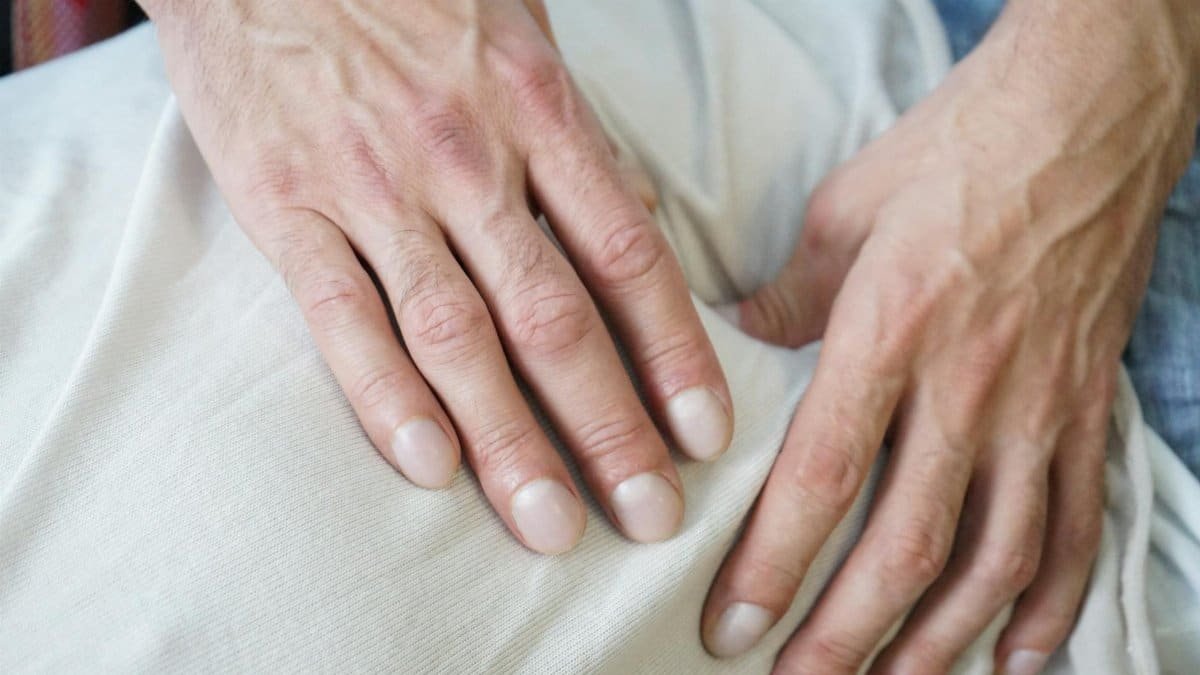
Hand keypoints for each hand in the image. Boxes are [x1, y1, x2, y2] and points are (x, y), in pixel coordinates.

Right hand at [143, 0, 731, 553]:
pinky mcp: (285, 204)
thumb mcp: (521, 42)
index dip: (674, 353)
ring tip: (554, 527)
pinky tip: (428, 465)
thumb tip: (637, 239)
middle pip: (555, 316)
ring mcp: (373, 185)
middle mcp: (465, 156)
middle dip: (610, 427)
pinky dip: (385, 395)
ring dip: (510, 441)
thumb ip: (574, 144)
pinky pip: (340, 315)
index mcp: (537, 109)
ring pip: (456, 334)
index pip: (629, 253)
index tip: (707, 434)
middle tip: (653, 516)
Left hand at [702, 1, 1198, 671]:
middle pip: (907, 543)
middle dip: (846, 634)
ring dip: (940, 639)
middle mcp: (970, 386)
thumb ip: (785, 301)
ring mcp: (1040, 405)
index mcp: (892, 333)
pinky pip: (1078, 523)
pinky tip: (1021, 652)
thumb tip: (737, 352)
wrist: (1085, 114)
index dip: (773, 566)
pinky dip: (1053, 598)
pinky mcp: (1087, 406)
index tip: (732, 628)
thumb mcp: (841, 214)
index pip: (823, 479)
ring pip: (996, 557)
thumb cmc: (954, 152)